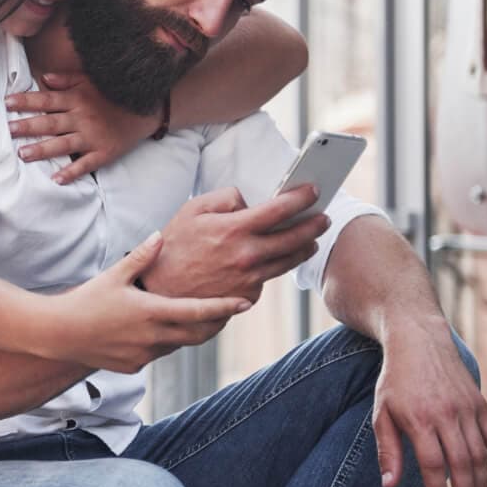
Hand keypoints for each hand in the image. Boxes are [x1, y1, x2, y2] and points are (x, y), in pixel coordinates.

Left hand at [6, 73, 158, 184]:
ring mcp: (93, 137)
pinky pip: (86, 164)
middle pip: (51, 122)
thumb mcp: (91, 81)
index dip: (26, 101)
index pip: (47, 99)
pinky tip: (57, 179)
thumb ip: (67, 79)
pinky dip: (72, 172)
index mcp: (77, 98)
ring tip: (23, 154)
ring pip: (63, 144)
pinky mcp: (104, 153)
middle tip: (8, 130)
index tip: (7, 102)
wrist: (146, 109)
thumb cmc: (113, 95)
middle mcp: (83, 117)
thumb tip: (44, 78)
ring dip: (43, 149)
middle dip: (28, 126)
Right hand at [37, 230, 251, 373]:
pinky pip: (159, 353)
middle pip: (198, 333)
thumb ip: (142, 256)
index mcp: (151, 311)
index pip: (198, 311)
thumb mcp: (114, 274)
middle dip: (215, 322)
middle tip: (229, 309)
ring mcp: (144, 355)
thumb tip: (161, 236)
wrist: (59, 334)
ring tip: (200, 316)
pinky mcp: (134, 366)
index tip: (244, 302)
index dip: (224, 307)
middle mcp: (153, 337)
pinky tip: (162, 329)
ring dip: (191, 331)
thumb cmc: (86, 300)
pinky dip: (167, 341)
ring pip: (179, 343)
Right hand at [140, 185, 328, 303]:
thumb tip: (248, 200)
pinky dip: (272, 267)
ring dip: (304, 248)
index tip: (314, 190)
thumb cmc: (174, 247)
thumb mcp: (192, 210)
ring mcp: (250, 279)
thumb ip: (224, 197)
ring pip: (288, 261)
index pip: (280, 209)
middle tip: (324, 218)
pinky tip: (272, 260)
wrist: (162, 291)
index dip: (301, 197)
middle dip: (314, 225)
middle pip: (295, 238)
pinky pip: (267, 278)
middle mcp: (248, 255)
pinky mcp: (247, 296)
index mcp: (235, 229)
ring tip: (311, 240)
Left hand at [372, 325, 486, 486]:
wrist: (419, 341)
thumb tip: (390, 486)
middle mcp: (447, 415)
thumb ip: (388, 450)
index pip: (434, 465)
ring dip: (484, 486)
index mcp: (420, 419)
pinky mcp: (481, 404)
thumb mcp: (381, 412)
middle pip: (463, 464)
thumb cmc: (396, 381)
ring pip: (482, 454)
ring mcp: (467, 409)